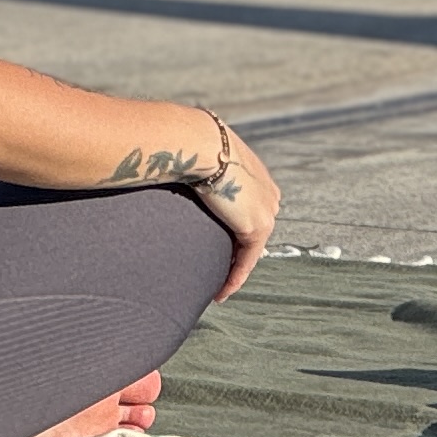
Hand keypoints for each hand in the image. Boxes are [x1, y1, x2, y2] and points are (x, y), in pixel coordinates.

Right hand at [190, 124, 280, 301]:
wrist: (198, 143)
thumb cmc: (189, 143)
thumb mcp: (198, 152)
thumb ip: (196, 165)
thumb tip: (168, 162)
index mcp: (256, 174)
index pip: (248, 210)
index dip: (234, 231)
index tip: (219, 247)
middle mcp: (267, 193)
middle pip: (252, 232)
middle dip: (235, 254)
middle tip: (216, 274)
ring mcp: (266, 210)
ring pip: (250, 249)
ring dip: (233, 271)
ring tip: (216, 289)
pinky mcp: (256, 227)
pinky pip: (246, 261)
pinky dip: (233, 279)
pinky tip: (220, 293)